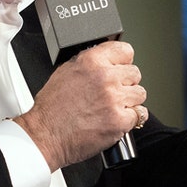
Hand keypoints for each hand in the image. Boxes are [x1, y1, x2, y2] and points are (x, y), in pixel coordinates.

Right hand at [14, 41, 146, 170]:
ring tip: (114, 107)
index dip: (123, 61)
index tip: (121, 68)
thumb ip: (89, 63)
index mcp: (91, 61)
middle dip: (126, 83)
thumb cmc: (51, 109)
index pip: (125, 51)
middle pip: (135, 73)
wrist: (46, 135)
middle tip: (113, 93)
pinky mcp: (120, 120)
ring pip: (140, 93)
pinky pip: (139, 114)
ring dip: (130, 101)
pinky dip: (130, 119)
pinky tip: (116, 119)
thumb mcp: (65, 72)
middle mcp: (105, 77)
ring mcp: (114, 99)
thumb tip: (105, 61)